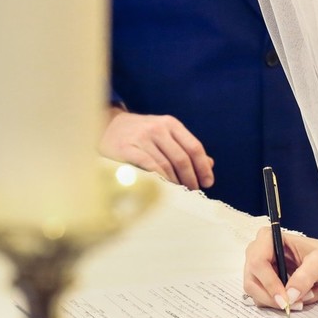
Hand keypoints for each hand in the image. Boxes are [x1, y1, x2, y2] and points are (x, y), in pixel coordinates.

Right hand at [98, 109, 213, 189]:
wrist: (107, 127)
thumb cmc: (140, 135)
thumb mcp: (164, 135)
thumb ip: (184, 147)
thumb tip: (210, 164)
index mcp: (170, 124)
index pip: (194, 147)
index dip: (203, 167)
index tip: (208, 182)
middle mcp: (157, 128)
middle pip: (182, 158)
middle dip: (191, 178)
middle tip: (193, 192)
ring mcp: (141, 137)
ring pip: (166, 165)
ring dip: (176, 183)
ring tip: (180, 194)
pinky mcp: (127, 148)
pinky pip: (149, 167)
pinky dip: (159, 180)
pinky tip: (163, 188)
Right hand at [243, 226, 317, 310]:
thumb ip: (305, 277)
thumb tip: (290, 295)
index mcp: (268, 238)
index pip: (258, 262)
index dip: (269, 283)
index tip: (286, 299)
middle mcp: (258, 252)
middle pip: (252, 282)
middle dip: (274, 297)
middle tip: (298, 304)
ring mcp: (259, 269)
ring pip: (257, 294)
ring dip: (281, 301)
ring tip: (307, 295)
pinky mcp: (263, 282)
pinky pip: (265, 300)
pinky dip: (283, 303)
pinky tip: (301, 296)